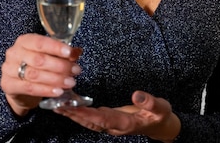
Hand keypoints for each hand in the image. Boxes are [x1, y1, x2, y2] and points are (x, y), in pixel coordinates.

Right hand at [0, 33, 81, 115]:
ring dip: (56, 79)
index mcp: (25, 41)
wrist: (19, 85)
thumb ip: (62, 53)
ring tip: (70, 82)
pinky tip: (58, 91)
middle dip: (60, 66)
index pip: (40, 42)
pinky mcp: (8, 84)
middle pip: (39, 59)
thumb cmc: (35, 65)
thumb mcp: (48, 55)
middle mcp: (14, 53)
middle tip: (75, 71)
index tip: (70, 53)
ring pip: (35, 74)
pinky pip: (29, 88)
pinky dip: (46, 90)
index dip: (56, 47)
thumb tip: (76, 53)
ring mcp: (8, 69)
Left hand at [55, 91, 180, 142]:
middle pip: (90, 123)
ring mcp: (111, 124)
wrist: (161, 125)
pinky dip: (80, 112)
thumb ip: (150, 102)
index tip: (74, 108)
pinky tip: (72, 106)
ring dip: (74, 115)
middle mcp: (115, 126)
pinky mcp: (110, 119)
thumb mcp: (161, 108)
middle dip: (74, 115)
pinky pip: (92, 117)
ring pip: (89, 122)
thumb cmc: (160, 116)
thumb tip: (136, 93)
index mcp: (126, 124)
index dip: (88, 115)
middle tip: (57, 106)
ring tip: (58, 106)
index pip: (103, 120)